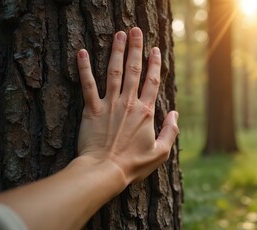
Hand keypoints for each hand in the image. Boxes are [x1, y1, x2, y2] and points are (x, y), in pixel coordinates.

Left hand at [75, 27, 178, 184]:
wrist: (105, 170)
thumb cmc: (133, 164)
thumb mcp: (161, 152)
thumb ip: (171, 131)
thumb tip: (175, 113)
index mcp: (146, 112)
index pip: (152, 81)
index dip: (154, 64)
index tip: (155, 49)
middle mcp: (129, 103)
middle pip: (134, 70)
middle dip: (135, 48)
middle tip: (135, 32)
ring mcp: (109, 105)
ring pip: (114, 72)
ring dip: (116, 51)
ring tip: (118, 35)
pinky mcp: (91, 110)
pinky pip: (87, 85)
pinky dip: (83, 67)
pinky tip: (81, 52)